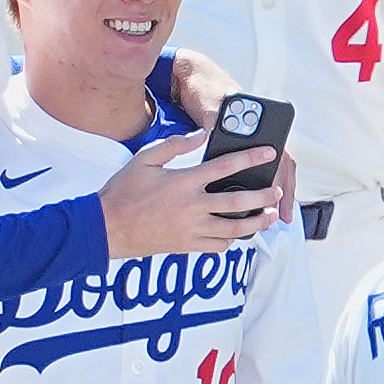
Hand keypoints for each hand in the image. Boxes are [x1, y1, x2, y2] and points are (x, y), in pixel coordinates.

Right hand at [99, 131, 281, 257]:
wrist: (106, 227)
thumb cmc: (122, 191)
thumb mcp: (144, 159)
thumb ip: (174, 145)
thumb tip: (200, 135)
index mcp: (183, 182)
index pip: (225, 166)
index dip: (250, 158)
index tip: (268, 152)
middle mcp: (191, 207)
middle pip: (238, 201)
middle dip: (262, 196)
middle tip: (276, 190)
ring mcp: (190, 229)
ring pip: (233, 229)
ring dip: (255, 223)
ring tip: (268, 217)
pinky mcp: (186, 246)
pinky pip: (217, 247)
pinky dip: (230, 241)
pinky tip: (235, 234)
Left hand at [171, 49, 296, 221]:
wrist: (191, 76)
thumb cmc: (203, 89)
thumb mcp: (209, 106)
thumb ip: (214, 122)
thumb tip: (217, 138)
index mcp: (255, 123)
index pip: (278, 155)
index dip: (281, 179)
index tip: (280, 198)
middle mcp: (255, 132)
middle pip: (279, 165)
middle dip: (282, 192)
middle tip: (283, 216)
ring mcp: (247, 138)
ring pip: (268, 168)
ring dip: (271, 190)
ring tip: (272, 215)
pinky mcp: (233, 143)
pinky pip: (250, 167)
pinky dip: (254, 183)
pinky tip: (251, 200)